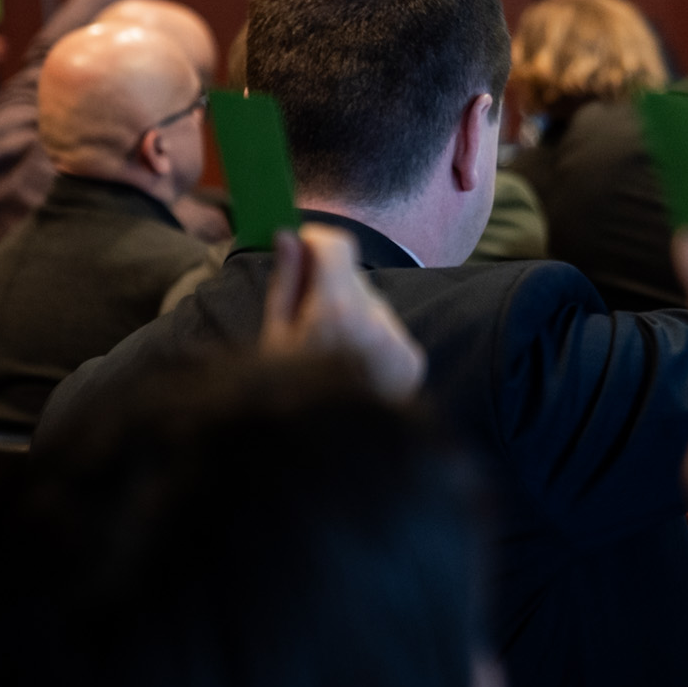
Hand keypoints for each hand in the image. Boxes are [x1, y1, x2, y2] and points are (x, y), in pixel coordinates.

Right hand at [261, 225, 425, 401]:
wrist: (330, 450)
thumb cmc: (288, 394)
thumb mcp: (274, 339)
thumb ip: (286, 283)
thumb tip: (288, 236)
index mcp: (333, 312)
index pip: (339, 246)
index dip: (319, 240)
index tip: (305, 245)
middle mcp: (373, 321)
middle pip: (354, 277)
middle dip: (330, 285)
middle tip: (306, 314)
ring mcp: (397, 342)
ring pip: (372, 304)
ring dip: (351, 314)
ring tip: (329, 353)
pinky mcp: (413, 359)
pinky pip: (388, 330)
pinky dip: (370, 340)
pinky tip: (353, 369)